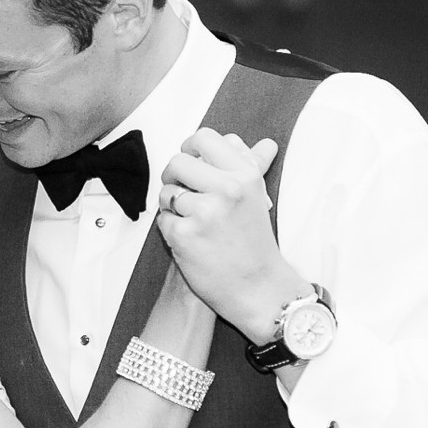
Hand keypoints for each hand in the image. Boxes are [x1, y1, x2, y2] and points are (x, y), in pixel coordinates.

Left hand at [157, 131, 306, 339]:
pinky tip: (190, 240)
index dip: (190, 149)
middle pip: (177, 162)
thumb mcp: (258, 199)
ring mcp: (204, 213)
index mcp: (245, 176)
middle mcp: (226, 190)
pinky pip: (163, 219)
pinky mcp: (185, 235)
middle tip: (184, 194)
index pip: (204, 138)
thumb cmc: (255, 244)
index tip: (191, 162)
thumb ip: (254, 166)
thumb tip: (265, 144)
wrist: (258, 288)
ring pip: (167, 192)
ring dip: (172, 206)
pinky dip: (171, 229)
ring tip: (193, 221)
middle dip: (174, 178)